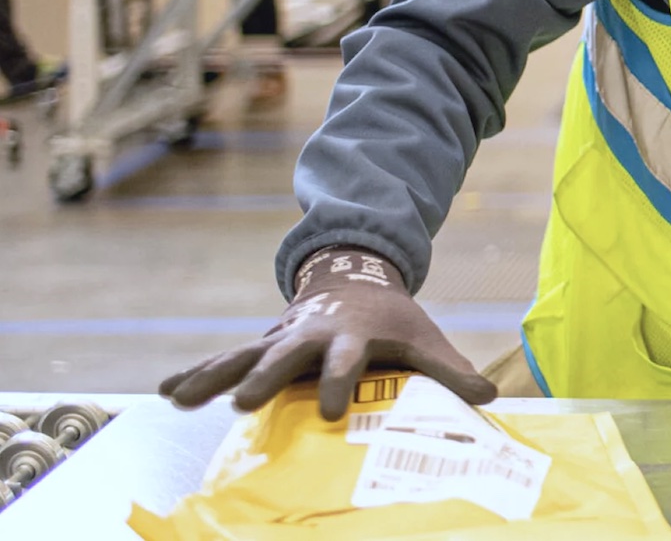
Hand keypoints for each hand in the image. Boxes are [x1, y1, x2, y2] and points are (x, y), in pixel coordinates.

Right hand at [160, 247, 496, 420]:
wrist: (357, 278)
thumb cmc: (394, 319)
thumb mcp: (424, 338)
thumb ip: (451, 370)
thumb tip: (489, 396)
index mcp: (352, 335)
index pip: (345, 359)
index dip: (337, 380)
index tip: (325, 408)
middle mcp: (311, 335)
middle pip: (284, 356)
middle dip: (264, 378)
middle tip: (242, 404)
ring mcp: (281, 337)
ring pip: (243, 355)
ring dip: (213, 376)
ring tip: (181, 399)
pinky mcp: (262, 344)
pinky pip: (224, 360)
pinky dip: (195, 373)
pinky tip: (165, 391)